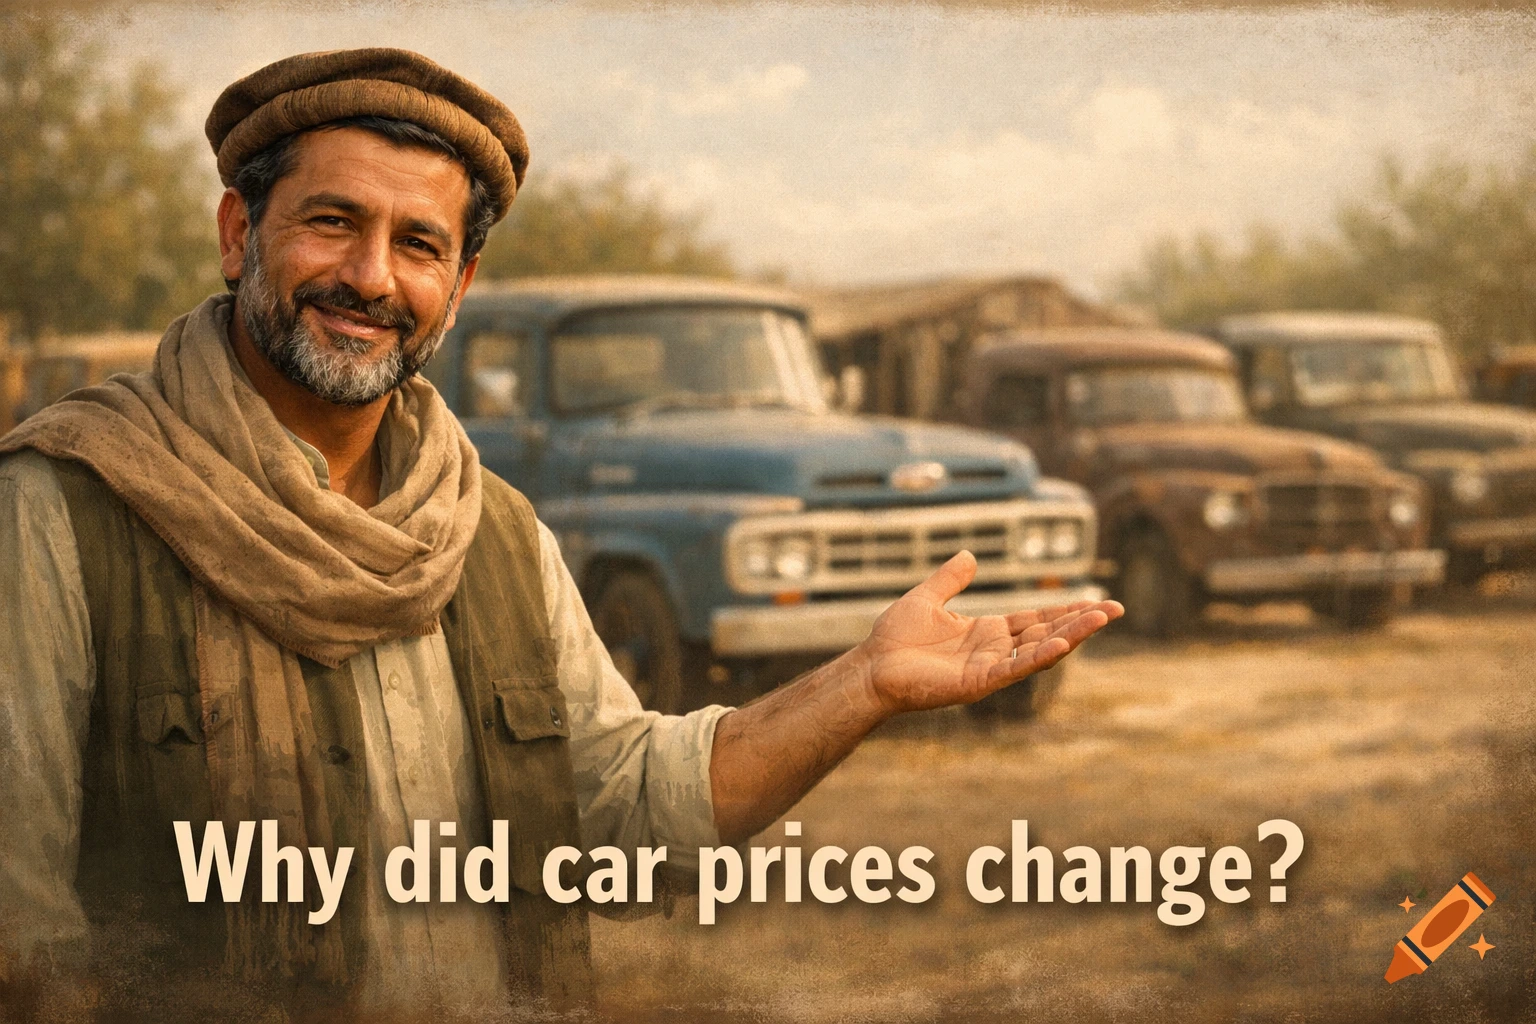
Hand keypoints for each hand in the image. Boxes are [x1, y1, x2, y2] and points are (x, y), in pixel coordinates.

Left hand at [855, 551, 1121, 715]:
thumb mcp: (927, 598)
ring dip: (1070, 637)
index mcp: (987, 632)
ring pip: (1038, 651)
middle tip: (1115, 609)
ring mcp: (989, 669)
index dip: (1066, 611)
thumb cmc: (894, 638)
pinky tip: (1062, 645)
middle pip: (1047, 634)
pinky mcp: (977, 683)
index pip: (1036, 620)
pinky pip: (1014, 668)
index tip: (1098, 602)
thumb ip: (950, 579)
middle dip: (1080, 623)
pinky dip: (1039, 657)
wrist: (871, 668)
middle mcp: (994, 651)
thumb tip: (968, 554)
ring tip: (1099, 620)